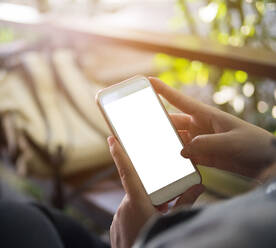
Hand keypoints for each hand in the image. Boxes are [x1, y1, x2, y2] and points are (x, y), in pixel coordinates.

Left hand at [108, 136, 203, 247]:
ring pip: (133, 205)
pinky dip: (137, 218)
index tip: (112, 139)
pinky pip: (127, 216)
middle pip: (137, 191)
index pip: (126, 172)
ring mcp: (118, 218)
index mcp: (136, 202)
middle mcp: (124, 207)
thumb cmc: (155, 239)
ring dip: (144, 208)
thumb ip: (185, 202)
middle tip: (162, 207)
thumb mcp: (173, 221)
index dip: (119, 154)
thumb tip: (198, 185)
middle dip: (150, 195)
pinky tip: (146, 227)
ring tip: (158, 219)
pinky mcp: (115, 228)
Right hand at [149, 77, 275, 179]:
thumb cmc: (255, 145)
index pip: (180, 100)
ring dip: (165, 144)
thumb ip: (205, 145)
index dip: (163, 90)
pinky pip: (184, 156)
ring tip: (149, 148)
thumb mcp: (230, 142)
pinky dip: (175, 159)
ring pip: (176, 140)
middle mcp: (200, 126)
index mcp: (206, 115)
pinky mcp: (203, 156)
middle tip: (139, 127)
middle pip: (173, 122)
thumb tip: (182, 151)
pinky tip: (165, 163)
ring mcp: (200, 141)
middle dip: (157, 123)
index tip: (148, 81)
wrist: (268, 162)